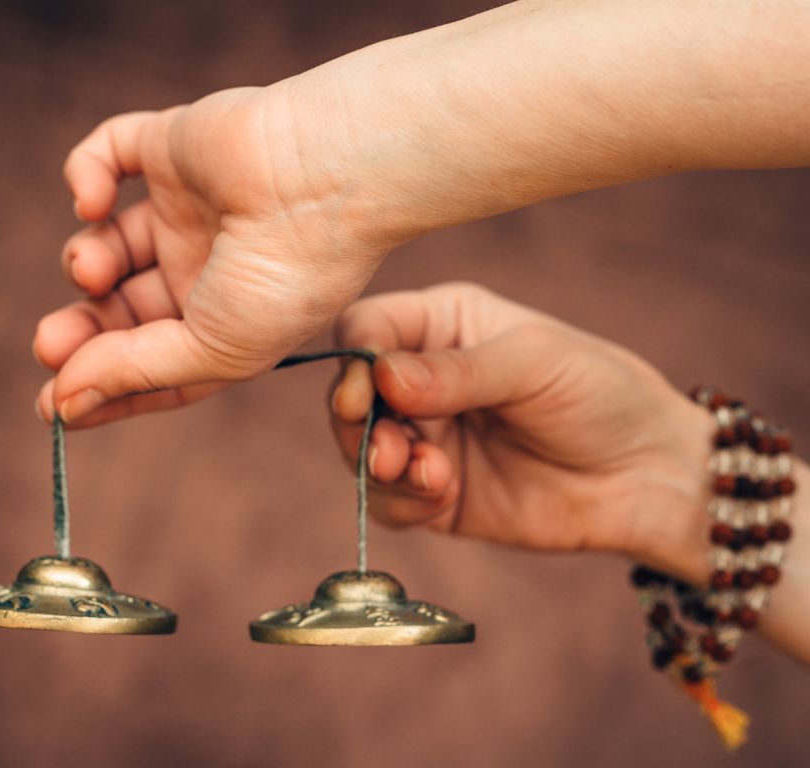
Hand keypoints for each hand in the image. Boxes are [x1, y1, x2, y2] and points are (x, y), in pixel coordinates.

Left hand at [33, 84, 390, 426]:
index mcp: (225, 324)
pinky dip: (83, 176)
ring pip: (106, 241)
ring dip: (83, 262)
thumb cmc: (289, 276)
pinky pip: (107, 157)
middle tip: (49, 342)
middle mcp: (202, 269)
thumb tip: (62, 402)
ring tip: (92, 270)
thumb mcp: (216, 349)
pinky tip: (91, 201)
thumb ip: (137, 374)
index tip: (55, 409)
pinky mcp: (169, 147)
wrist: (327, 178)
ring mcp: (184, 207)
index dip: (103, 388)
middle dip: (80, 330)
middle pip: (118, 309)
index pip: (150, 365)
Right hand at [330, 283, 716, 581]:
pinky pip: (389, 501)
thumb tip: (379, 377)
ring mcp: (426, 438)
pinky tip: (443, 494)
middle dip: (357, 423)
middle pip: (348, 394)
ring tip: (428, 472)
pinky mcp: (434, 494)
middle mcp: (422, 380)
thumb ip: (458, 372)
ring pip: (359, 450)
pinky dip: (402, 501)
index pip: (368, 328)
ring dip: (378, 465)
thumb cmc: (602, 394)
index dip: (354, 357)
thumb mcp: (535, 363)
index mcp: (443, 325)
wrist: (648, 477)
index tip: (364, 390)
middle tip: (388, 447)